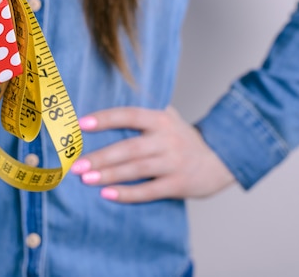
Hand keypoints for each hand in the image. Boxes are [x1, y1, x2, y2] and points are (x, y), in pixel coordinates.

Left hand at [71, 106, 234, 202]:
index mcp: (161, 120)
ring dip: (109, 175)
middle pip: (129, 148)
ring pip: (136, 169)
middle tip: (77, 164)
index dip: (105, 119)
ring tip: (86, 179)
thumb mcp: (170, 119)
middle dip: (101, 157)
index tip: (82, 124)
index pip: (129, 115)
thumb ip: (144, 114)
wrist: (222, 160)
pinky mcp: (179, 185)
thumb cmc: (185, 139)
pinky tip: (107, 194)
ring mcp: (174, 163)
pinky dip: (127, 194)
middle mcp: (167, 140)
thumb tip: (108, 104)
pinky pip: (149, 191)